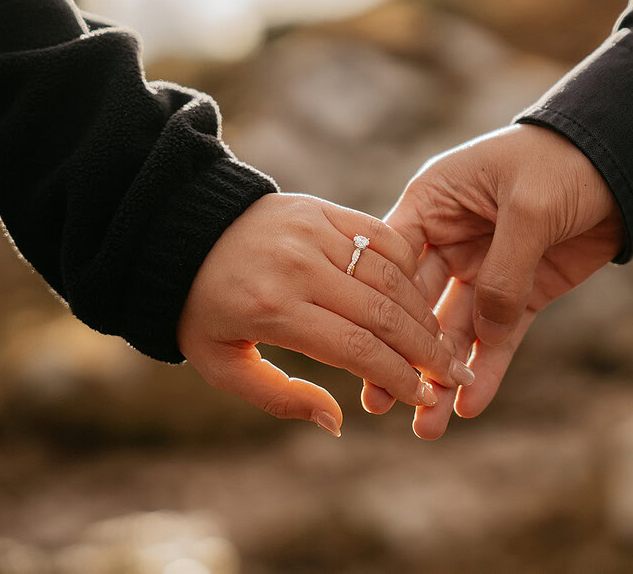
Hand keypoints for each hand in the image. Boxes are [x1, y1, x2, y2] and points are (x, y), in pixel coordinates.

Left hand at [177, 193, 475, 436]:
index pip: (354, 348)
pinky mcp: (324, 210)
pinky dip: (408, 268)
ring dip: (423, 313)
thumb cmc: (200, 308)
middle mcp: (298, 266)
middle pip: (382, 313)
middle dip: (425, 350)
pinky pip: (382, 237)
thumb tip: (337, 421)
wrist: (180, 232)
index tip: (425, 398)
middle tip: (453, 375)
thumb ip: (280, 396)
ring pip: (390, 276)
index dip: (397, 377)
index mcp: (271, 309)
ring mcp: (314, 231)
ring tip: (443, 342)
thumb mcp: (222, 364)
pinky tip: (419, 296)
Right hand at [362, 124, 624, 438]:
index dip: (377, 307)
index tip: (364, 351)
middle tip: (383, 404)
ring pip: (454, 332)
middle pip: (415, 306)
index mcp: (434, 204)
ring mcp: (484, 269)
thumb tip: (483, 333)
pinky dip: (487, 371)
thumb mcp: (529, 207)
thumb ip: (503, 271)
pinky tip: (470, 407)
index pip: (391, 261)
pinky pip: (498, 338)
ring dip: (442, 376)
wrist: (619, 162)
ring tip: (427, 426)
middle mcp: (449, 240)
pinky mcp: (520, 293)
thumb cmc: (563, 163)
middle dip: (403, 354)